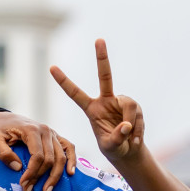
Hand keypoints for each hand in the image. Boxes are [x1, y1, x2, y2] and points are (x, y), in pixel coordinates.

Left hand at [0, 112, 75, 190]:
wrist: (5, 118)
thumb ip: (3, 153)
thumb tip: (18, 168)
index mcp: (32, 130)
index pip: (38, 156)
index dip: (32, 172)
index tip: (23, 183)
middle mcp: (46, 131)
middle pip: (50, 159)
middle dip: (40, 177)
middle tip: (28, 190)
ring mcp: (53, 133)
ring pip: (61, 157)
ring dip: (55, 175)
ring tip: (47, 190)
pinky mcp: (55, 136)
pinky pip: (69, 148)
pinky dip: (72, 160)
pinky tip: (70, 173)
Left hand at [51, 39, 144, 165]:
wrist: (128, 151)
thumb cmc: (113, 147)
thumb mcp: (111, 146)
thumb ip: (116, 137)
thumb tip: (126, 125)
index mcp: (91, 109)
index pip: (75, 93)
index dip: (64, 81)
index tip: (51, 67)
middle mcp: (106, 100)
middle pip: (105, 76)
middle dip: (102, 57)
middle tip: (98, 39)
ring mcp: (121, 102)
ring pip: (130, 106)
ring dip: (132, 124)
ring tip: (130, 139)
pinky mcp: (135, 107)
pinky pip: (138, 116)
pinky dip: (138, 130)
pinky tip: (134, 139)